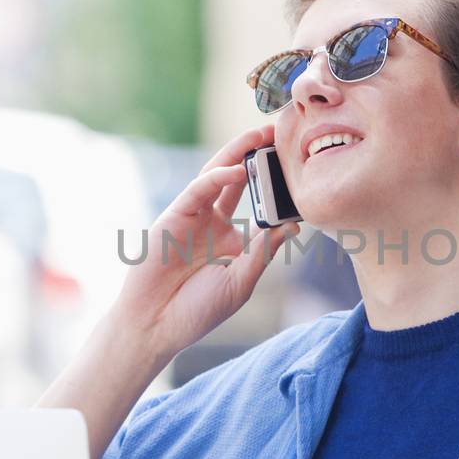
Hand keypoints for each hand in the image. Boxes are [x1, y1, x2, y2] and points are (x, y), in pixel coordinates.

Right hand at [114, 125, 297, 360]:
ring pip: (218, 175)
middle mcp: (214, 222)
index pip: (259, 204)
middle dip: (259, 155)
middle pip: (240, 180)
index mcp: (233, 240)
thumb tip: (293, 225)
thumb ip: (263, 251)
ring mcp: (194, 217)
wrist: (156, 326)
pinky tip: (238, 169)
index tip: (302, 168)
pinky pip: (198, 190)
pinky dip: (217, 177)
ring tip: (261, 134)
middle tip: (282, 133)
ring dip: (238, 153)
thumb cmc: (197, 310)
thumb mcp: (241, 281)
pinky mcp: (175, 215)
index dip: (279, 186)